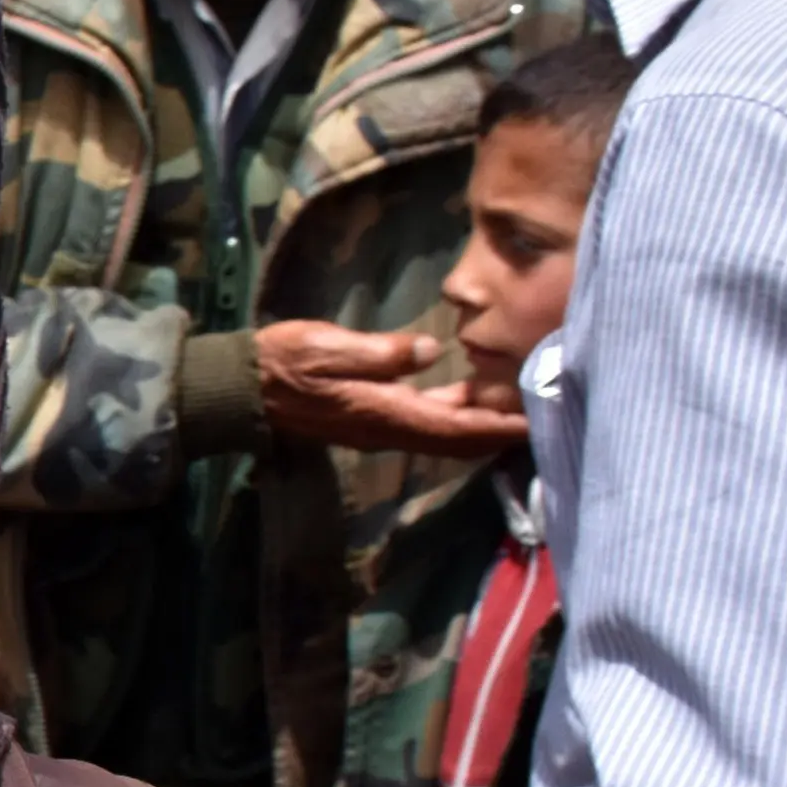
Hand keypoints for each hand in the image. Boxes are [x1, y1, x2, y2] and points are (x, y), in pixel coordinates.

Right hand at [257, 321, 528, 457]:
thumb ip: (382, 352)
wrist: (242, 388)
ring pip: (444, 434)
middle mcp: (389, 430)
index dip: (499, 428)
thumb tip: (433, 351)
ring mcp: (380, 427)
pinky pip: (427, 425)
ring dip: (481, 423)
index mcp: (385, 414)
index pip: (456, 431)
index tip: (538, 422)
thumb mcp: (329, 346)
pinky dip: (456, 415)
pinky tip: (470, 393)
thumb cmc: (283, 362)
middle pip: (458, 440)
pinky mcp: (372, 418)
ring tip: (516, 400)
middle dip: (500, 430)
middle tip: (543, 409)